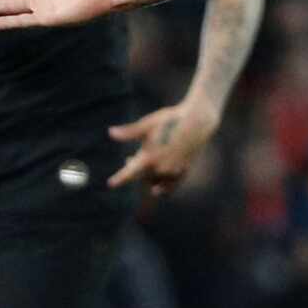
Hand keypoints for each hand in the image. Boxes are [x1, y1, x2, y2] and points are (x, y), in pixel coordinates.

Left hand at [106, 99, 220, 195]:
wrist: (197, 121)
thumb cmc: (170, 119)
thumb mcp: (148, 124)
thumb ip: (129, 132)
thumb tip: (110, 132)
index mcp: (149, 157)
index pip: (129, 173)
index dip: (119, 179)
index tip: (110, 184)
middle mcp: (160, 168)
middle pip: (142, 177)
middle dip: (135, 169)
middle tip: (129, 158)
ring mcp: (173, 171)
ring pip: (156, 183)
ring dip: (148, 177)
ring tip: (147, 166)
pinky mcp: (184, 171)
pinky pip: (171, 187)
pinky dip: (163, 188)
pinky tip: (158, 188)